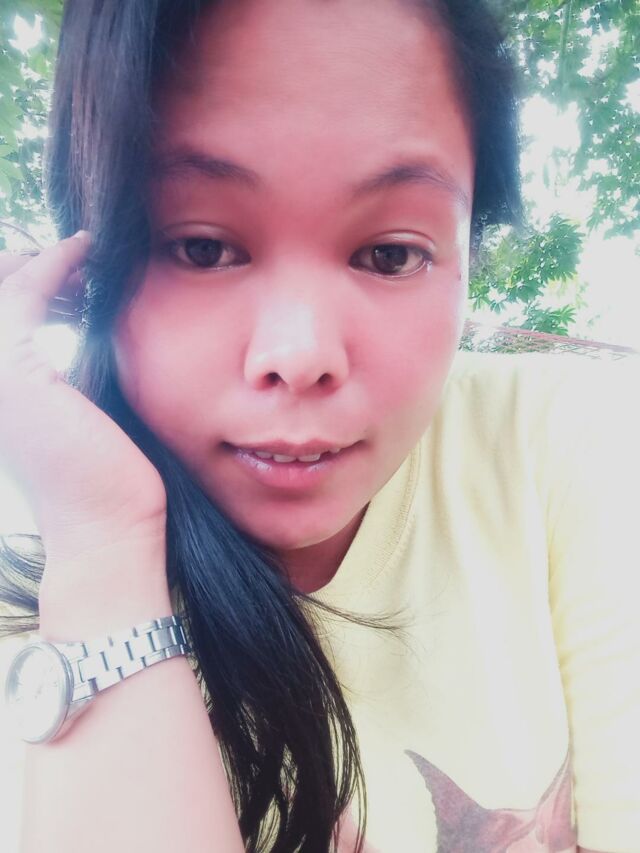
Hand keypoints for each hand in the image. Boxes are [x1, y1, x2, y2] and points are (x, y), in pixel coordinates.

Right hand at [0, 233, 167, 577]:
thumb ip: (64, 372)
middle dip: (24, 267)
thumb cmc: (103, 479)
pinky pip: (24, 291)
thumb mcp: (76, 412)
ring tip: (82, 262)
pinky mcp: (10, 369)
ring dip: (39, 262)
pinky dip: (53, 263)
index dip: (24, 282)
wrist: (105, 528)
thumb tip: (84, 322)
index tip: (73, 276)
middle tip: (76, 264)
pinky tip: (83, 251)